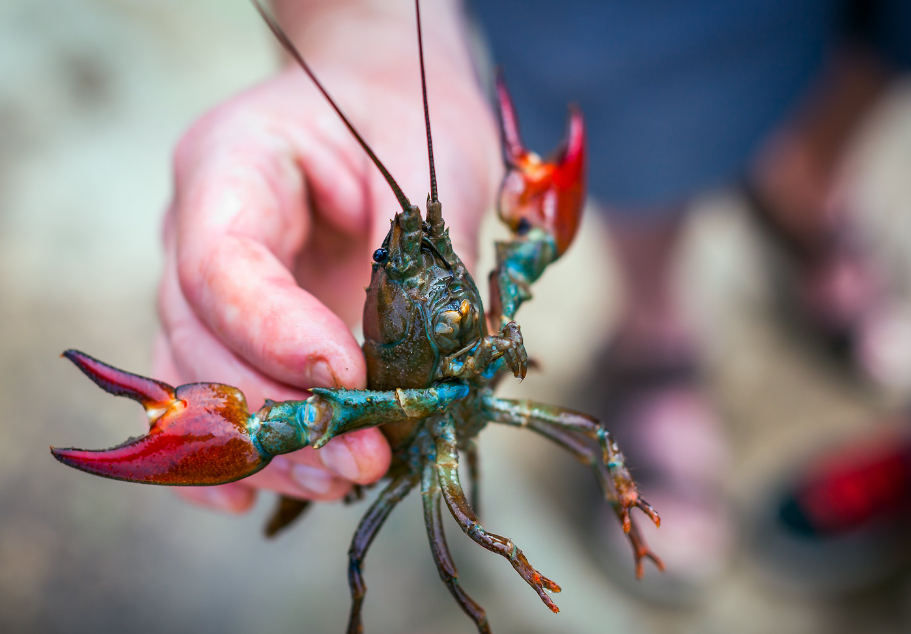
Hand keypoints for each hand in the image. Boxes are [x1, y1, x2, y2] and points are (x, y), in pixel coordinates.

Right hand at [154, 5, 499, 512]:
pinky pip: (206, 396)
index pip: (220, 262)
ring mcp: (208, 284)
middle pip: (201, 336)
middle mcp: (198, 228)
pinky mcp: (235, 328)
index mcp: (231, 163)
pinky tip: (250, 498)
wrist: (384, 103)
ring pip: (201, 379)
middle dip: (281, 409)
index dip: (274, 331)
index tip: (346, 375)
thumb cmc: (405, 115)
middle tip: (362, 454)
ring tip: (346, 476)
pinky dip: (224, 454)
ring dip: (270, 444)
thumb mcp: (432, 162)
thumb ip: (420, 262)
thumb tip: (429, 373)